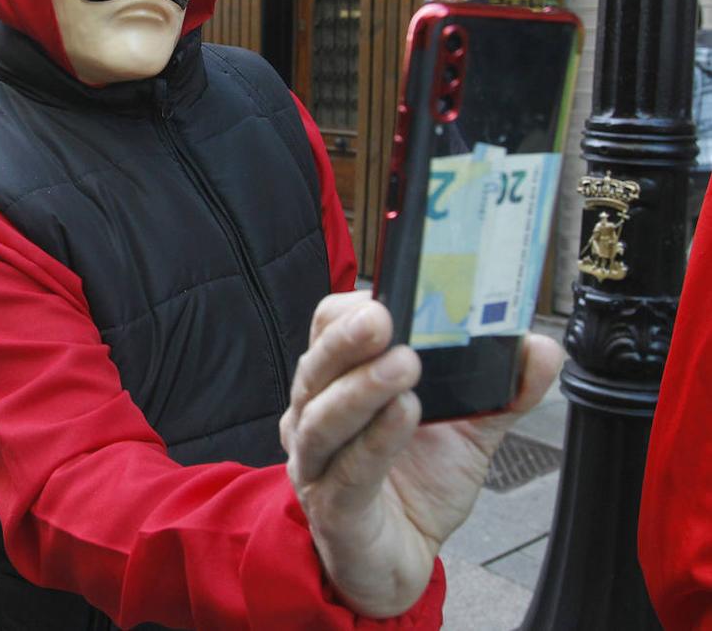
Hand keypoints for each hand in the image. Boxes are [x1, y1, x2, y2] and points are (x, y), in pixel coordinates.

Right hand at [279, 291, 562, 617]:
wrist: (400, 561)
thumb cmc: (417, 484)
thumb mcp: (469, 430)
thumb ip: (502, 389)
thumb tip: (540, 347)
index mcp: (339, 381)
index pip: (327, 327)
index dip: (353, 308)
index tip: (394, 293)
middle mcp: (313, 415)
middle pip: (316, 365)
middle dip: (348, 339)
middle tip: (385, 318)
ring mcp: (316, 463)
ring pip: (323, 417)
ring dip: (362, 388)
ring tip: (404, 364)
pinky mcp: (334, 509)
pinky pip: (349, 470)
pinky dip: (377, 440)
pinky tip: (405, 415)